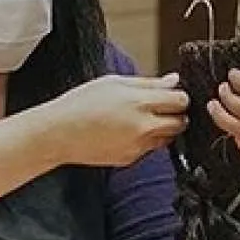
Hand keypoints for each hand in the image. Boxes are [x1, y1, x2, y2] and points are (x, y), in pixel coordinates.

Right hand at [51, 74, 187, 167]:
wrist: (59, 133)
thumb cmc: (81, 103)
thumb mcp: (115, 82)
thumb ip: (149, 83)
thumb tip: (173, 80)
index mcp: (139, 103)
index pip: (180, 101)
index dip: (179, 96)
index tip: (173, 95)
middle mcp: (143, 127)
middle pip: (180, 122)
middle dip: (176, 114)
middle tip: (163, 107)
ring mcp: (138, 146)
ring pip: (167, 138)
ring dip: (163, 128)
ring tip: (143, 118)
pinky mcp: (131, 159)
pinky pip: (150, 149)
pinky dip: (147, 140)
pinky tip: (128, 131)